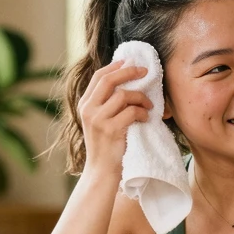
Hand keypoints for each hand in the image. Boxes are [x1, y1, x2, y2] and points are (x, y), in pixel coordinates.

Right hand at [77, 59, 153, 176]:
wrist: (100, 171)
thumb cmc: (104, 146)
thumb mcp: (98, 121)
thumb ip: (105, 104)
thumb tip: (123, 83)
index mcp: (85, 104)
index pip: (99, 77)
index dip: (115, 67)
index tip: (129, 62)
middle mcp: (88, 109)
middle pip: (109, 80)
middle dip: (129, 72)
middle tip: (145, 72)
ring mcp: (98, 120)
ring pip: (123, 95)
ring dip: (140, 98)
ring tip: (149, 105)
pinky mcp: (111, 130)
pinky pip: (132, 112)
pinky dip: (143, 112)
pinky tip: (146, 117)